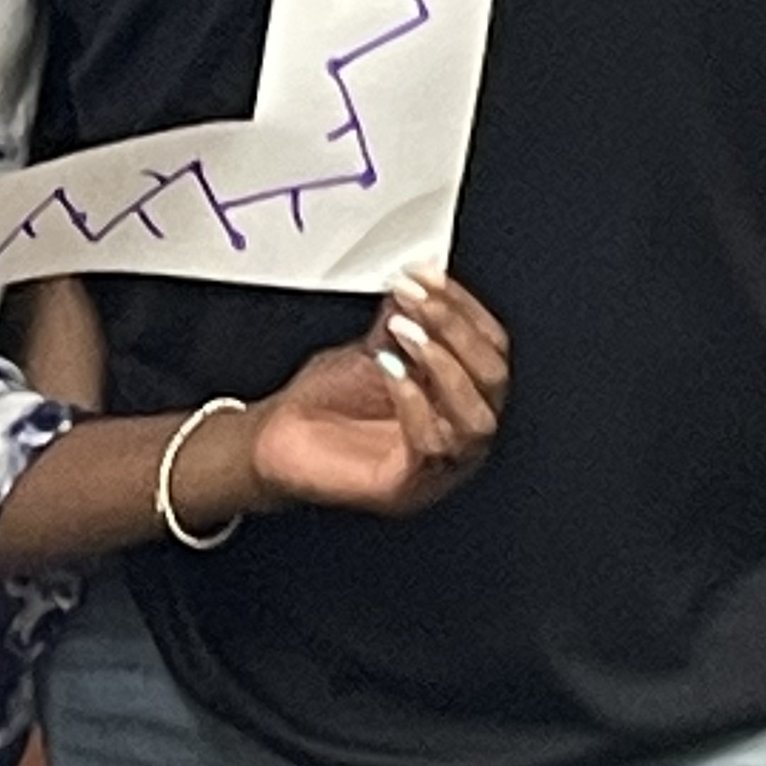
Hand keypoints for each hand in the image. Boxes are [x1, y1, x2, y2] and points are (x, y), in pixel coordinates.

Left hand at [244, 268, 508, 521]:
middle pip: (493, 382)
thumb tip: (422, 282)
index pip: (491, 351)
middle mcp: (456, 437)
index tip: (431, 276)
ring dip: (444, 365)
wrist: (272, 445)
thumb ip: (402, 322)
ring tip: (406, 332)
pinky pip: (431, 448)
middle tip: (418, 301)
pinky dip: (415, 401)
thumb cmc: (320, 408)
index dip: (465, 309)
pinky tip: (391, 369)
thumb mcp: (372, 350)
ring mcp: (434, 469)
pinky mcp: (403, 489)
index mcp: (456, 402)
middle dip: (457, 331)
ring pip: (477, 420)